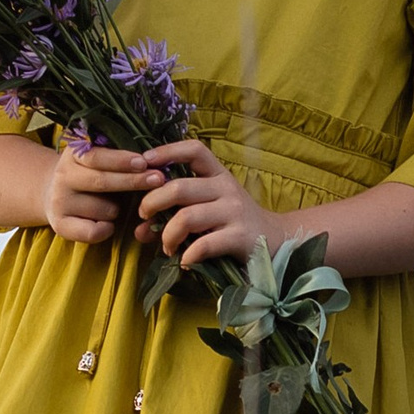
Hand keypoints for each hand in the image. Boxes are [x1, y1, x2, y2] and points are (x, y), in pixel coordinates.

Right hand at [40, 141, 160, 244]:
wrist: (58, 195)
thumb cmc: (92, 174)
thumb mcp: (100, 158)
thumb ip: (119, 157)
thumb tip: (155, 159)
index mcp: (75, 154)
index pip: (97, 156)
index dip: (121, 160)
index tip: (144, 162)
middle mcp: (63, 175)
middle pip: (100, 181)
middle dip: (132, 181)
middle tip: (158, 180)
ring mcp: (59, 200)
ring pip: (102, 208)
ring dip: (116, 209)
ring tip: (115, 207)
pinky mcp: (59, 224)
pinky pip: (92, 232)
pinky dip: (106, 230)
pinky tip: (109, 225)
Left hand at [134, 138, 268, 271]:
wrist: (274, 241)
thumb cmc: (233, 223)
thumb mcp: (208, 210)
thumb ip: (174, 213)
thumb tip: (139, 230)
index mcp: (218, 175)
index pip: (194, 151)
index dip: (167, 151)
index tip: (144, 161)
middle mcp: (226, 188)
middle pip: (179, 188)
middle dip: (152, 203)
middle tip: (145, 217)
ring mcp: (234, 212)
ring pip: (187, 217)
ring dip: (168, 235)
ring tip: (167, 247)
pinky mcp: (239, 236)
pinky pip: (204, 245)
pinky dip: (188, 256)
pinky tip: (185, 262)